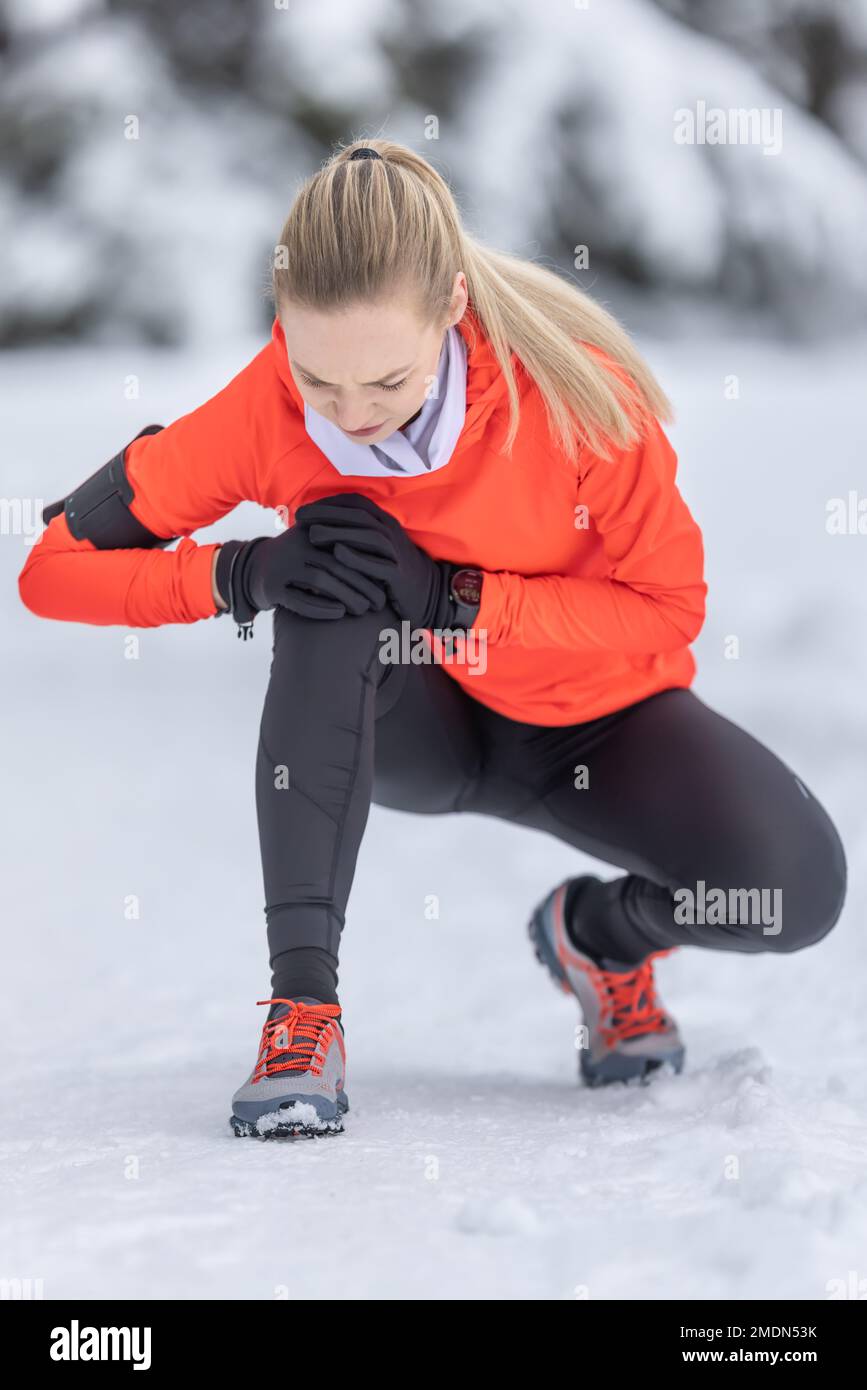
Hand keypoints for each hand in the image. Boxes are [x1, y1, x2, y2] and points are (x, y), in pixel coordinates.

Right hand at [216, 524, 389, 629]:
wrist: (253, 569)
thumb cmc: (298, 559)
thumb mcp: (317, 544)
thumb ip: (344, 543)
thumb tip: (386, 555)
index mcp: (311, 531)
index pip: (346, 546)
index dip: (368, 565)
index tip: (386, 581)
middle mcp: (296, 545)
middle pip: (337, 564)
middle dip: (362, 585)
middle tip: (379, 602)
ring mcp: (282, 565)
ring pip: (320, 581)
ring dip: (346, 596)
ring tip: (363, 610)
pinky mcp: (271, 587)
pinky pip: (299, 599)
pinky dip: (321, 608)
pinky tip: (339, 614)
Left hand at [296, 493, 450, 629]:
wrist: (425, 593)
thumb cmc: (391, 569)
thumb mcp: (376, 546)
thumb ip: (355, 533)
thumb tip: (320, 525)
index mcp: (384, 522)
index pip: (355, 503)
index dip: (329, 502)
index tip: (305, 508)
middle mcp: (390, 533)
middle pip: (358, 516)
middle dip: (326, 513)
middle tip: (300, 516)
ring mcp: (395, 553)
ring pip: (367, 536)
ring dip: (338, 532)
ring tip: (312, 535)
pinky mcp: (397, 575)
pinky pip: (377, 564)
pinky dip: (357, 557)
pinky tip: (337, 554)